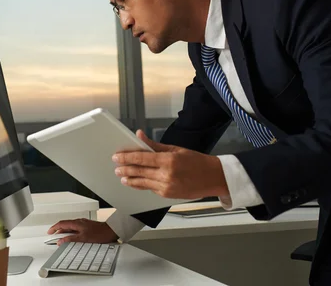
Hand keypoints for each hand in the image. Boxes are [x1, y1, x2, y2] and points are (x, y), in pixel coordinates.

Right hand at [47, 218, 117, 245]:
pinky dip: (71, 232)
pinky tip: (73, 237)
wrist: (111, 231)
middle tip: (53, 236)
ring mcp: (83, 224)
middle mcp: (79, 222)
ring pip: (70, 226)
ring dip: (64, 231)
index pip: (62, 223)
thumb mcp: (83, 238)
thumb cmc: (100, 233)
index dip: (54, 228)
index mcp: (77, 223)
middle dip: (58, 230)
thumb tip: (61, 241)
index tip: (49, 232)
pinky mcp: (87, 226)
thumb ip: (71, 239)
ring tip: (61, 238)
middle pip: (65, 225)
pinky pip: (75, 228)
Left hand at [113, 130, 228, 199]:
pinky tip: (135, 182)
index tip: (117, 156)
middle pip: (139, 171)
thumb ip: (154, 145)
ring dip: (130, 179)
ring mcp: (166, 187)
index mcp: (168, 160)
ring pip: (142, 183)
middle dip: (125, 169)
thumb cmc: (197, 161)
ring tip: (121, 176)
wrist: (213, 178)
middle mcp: (166, 175)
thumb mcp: (176, 149)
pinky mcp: (167, 195)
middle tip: (116, 166)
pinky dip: (141, 185)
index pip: (141, 158)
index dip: (126, 157)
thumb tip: (139, 135)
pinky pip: (150, 189)